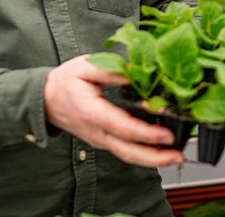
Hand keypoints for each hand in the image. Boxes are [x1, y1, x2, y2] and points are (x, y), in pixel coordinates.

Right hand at [43, 55, 183, 167]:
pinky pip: (124, 150)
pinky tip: (159, 147)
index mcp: (92, 112)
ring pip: (127, 155)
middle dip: (156, 157)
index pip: (123, 128)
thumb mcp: (86, 66)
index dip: (147, 133)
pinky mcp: (103, 141)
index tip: (166, 134)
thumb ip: (113, 69)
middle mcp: (96, 132)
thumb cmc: (65, 82)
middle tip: (178, 155)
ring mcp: (100, 140)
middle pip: (128, 152)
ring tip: (175, 156)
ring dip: (153, 159)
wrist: (46, 100)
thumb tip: (139, 72)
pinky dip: (143, 152)